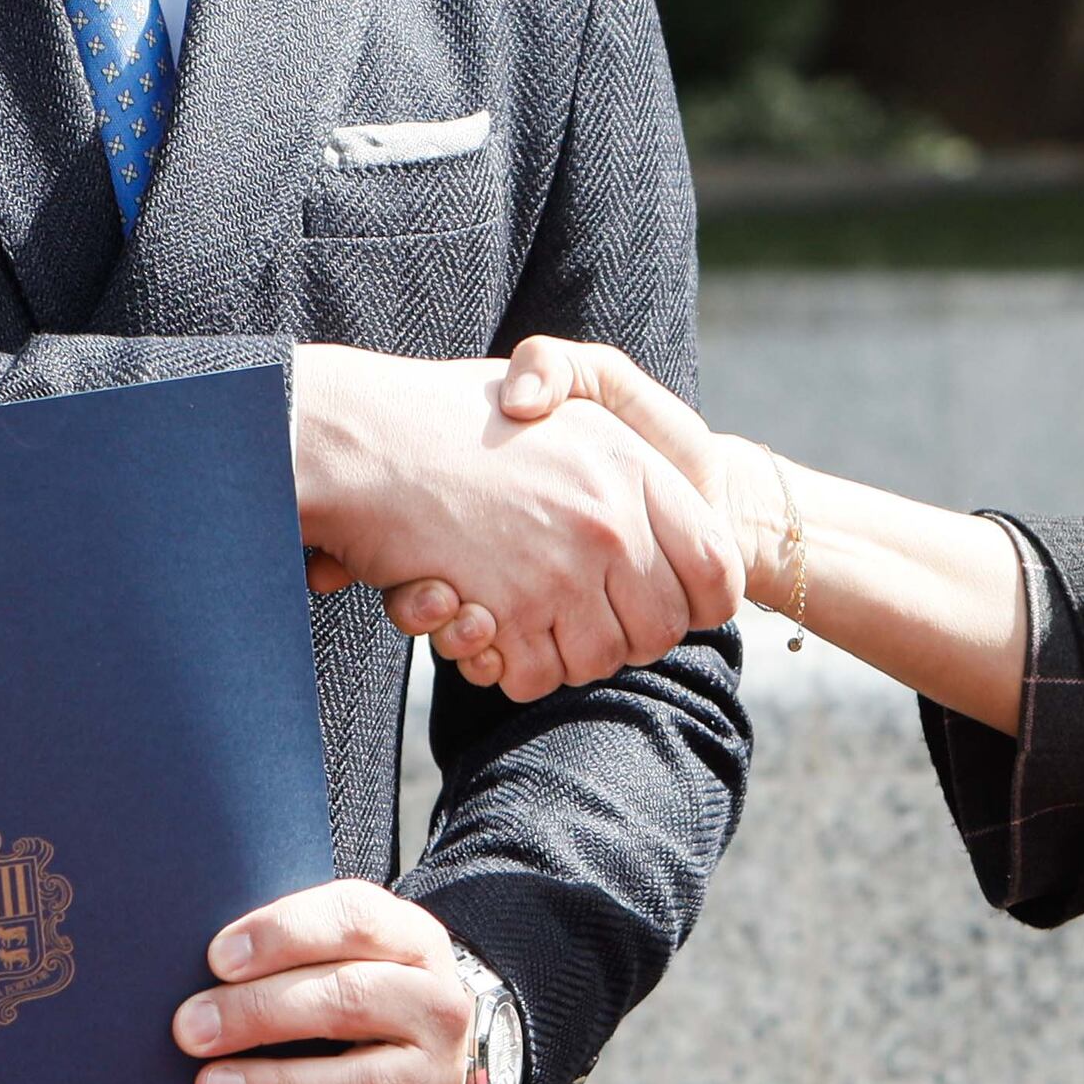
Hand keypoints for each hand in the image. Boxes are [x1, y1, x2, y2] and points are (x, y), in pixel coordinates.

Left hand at [176, 880, 475, 1083]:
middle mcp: (436, 1008)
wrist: (421, 1047)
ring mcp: (434, 1079)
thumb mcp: (339, 944)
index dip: (284, 935)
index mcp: (414, 942)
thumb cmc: (353, 987)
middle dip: (263, 1013)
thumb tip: (215, 962)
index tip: (218, 959)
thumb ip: (288, 941)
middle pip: (356, 999)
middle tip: (193, 1030)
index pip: (357, 921)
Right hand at [288, 344, 738, 702]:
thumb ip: (629, 469)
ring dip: (565, 655)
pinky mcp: (508, 612)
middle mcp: (611, 522)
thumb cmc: (456, 416)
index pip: (717, 570)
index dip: (700, 604)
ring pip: (600, 662)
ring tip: (526, 618)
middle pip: (661, 631)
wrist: (366, 436)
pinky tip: (487, 630)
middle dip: (627, 639)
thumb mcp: (566, 406)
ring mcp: (562, 570)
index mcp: (635, 468)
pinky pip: (536, 677)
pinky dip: (513, 668)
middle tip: (581, 618)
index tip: (669, 606)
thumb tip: (681, 535)